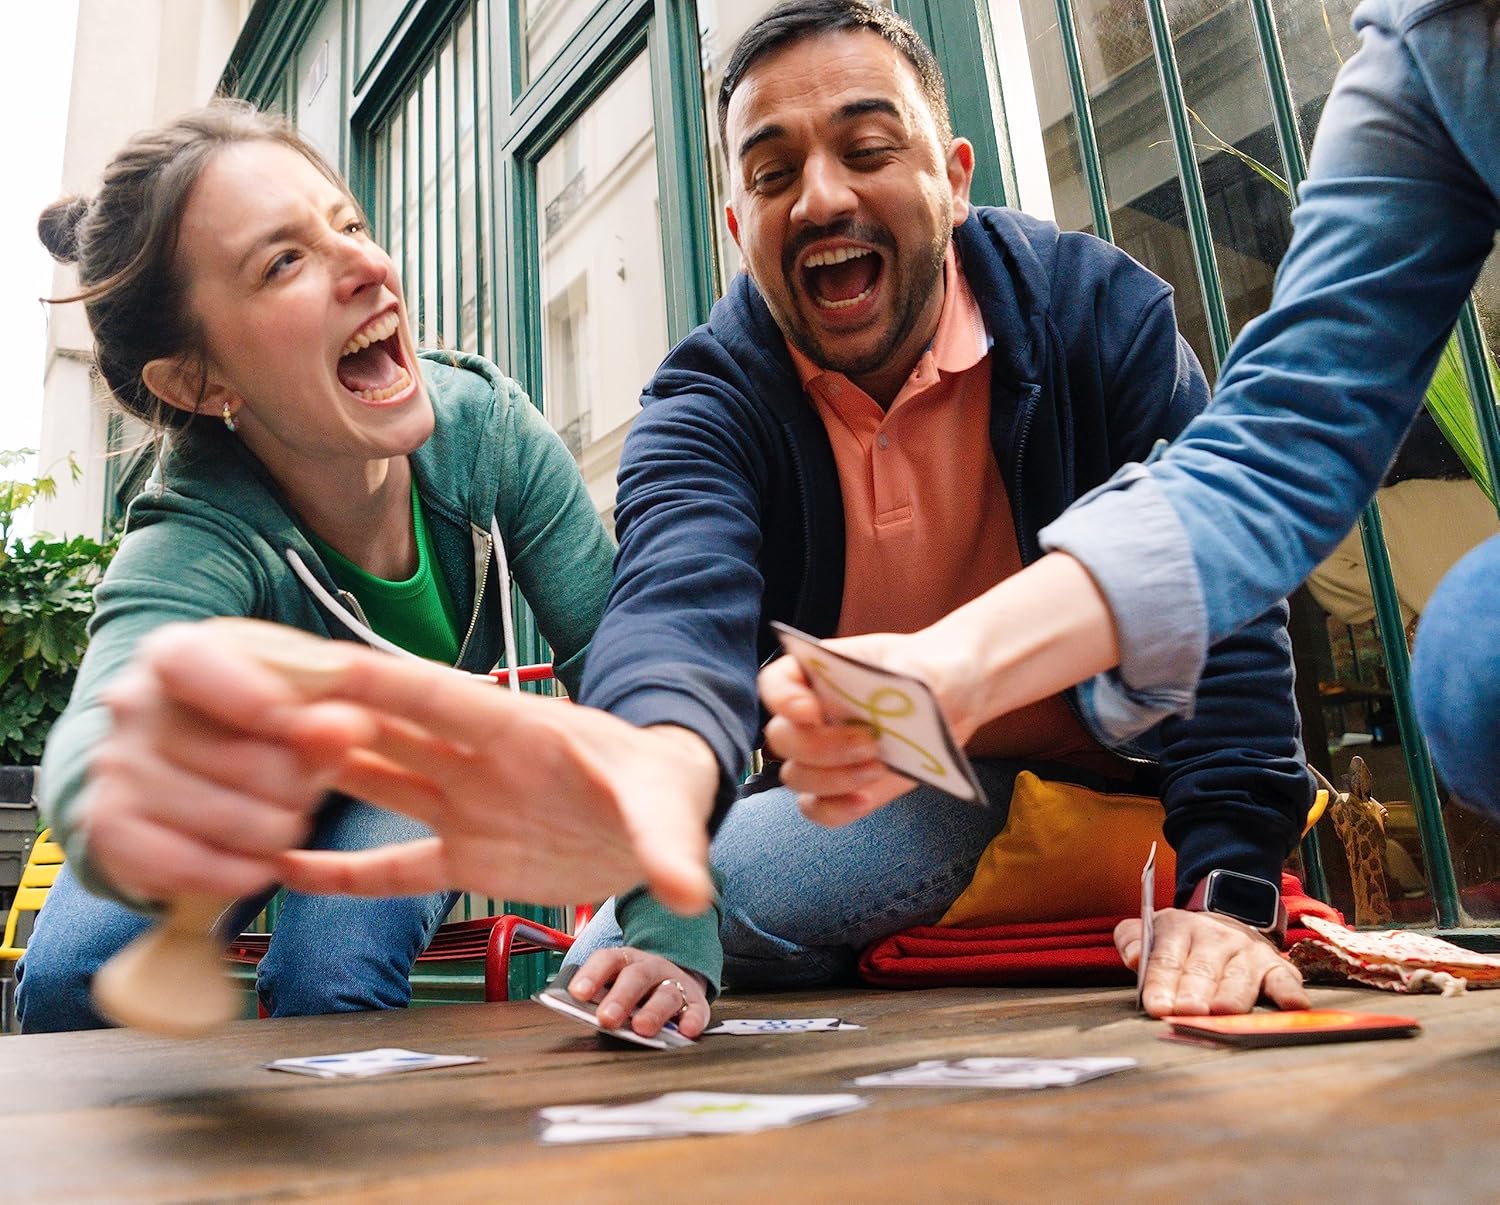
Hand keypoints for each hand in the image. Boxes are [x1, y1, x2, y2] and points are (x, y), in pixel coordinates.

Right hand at [79, 624, 373, 900]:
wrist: (176, 764)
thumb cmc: (250, 717)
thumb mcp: (295, 693)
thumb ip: (331, 702)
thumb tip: (345, 727)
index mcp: (173, 653)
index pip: (194, 663)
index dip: (256, 698)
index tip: (307, 724)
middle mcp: (131, 706)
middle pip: (236, 757)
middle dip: (298, 783)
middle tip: (310, 786)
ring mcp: (114, 769)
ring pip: (223, 819)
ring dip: (277, 831)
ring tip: (289, 820)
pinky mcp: (110, 829)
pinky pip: (188, 867)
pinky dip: (240, 872)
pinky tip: (263, 863)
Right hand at [271, 647, 717, 912]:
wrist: (658, 825)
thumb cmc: (661, 788)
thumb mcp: (666, 809)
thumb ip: (668, 845)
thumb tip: (689, 889)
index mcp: (516, 728)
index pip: (435, 696)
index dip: (376, 682)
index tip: (311, 663)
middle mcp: (476, 760)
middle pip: (386, 730)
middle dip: (321, 717)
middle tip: (247, 711)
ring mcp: (464, 806)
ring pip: (377, 785)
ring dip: (319, 780)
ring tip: (243, 777)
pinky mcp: (466, 856)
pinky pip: (394, 866)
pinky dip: (343, 872)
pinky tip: (287, 870)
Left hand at [566, 948, 710, 1038]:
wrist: (674, 980)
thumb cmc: (635, 991)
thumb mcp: (614, 986)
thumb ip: (599, 1000)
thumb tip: (581, 1016)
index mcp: (625, 960)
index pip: (607, 960)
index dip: (592, 975)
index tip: (578, 993)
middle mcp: (650, 968)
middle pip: (636, 976)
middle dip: (621, 997)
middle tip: (606, 1018)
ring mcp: (674, 983)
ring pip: (666, 993)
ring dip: (653, 1011)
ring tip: (642, 1029)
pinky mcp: (695, 1002)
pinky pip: (696, 1010)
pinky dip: (692, 1020)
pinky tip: (686, 1031)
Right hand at [759, 631, 954, 825]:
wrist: (955, 700)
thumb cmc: (932, 671)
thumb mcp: (927, 664)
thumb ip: (912, 677)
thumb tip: (904, 698)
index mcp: (818, 671)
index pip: (776, 683)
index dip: (783, 699)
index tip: (812, 711)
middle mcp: (810, 714)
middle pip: (781, 737)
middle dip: (820, 747)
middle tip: (869, 742)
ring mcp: (824, 755)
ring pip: (796, 777)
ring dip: (832, 779)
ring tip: (880, 766)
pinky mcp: (844, 788)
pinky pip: (818, 809)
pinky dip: (835, 809)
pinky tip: (865, 799)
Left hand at [1116, 907, 1308, 1017]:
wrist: (1226, 921)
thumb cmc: (1182, 941)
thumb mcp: (1151, 931)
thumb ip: (1132, 939)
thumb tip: (1132, 956)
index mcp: (1179, 928)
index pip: (1166, 958)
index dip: (1161, 983)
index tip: (1157, 1006)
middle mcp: (1215, 938)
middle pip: (1202, 970)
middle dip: (1194, 992)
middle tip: (1188, 1011)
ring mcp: (1247, 952)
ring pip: (1239, 977)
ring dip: (1232, 995)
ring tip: (1224, 1011)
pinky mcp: (1276, 966)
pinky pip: (1285, 980)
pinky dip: (1290, 993)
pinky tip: (1294, 1006)